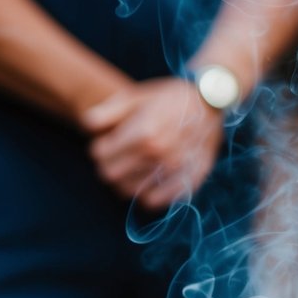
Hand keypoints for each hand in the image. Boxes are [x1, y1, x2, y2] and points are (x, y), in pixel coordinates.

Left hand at [81, 78, 224, 209]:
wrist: (211, 103)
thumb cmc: (170, 97)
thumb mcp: (137, 95)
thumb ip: (108, 111)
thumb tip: (87, 127)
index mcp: (142, 132)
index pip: (98, 154)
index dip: (98, 148)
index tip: (107, 143)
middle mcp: (157, 155)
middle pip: (110, 176)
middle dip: (108, 165)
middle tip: (117, 156)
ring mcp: (173, 171)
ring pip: (128, 191)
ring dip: (124, 181)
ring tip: (132, 167)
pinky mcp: (187, 181)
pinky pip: (154, 201)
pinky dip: (145, 195)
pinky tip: (147, 182)